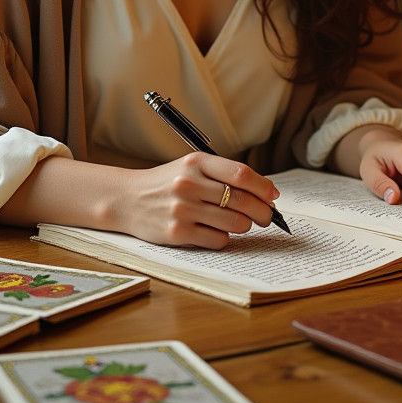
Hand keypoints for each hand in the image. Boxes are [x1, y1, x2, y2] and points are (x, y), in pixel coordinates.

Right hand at [122, 153, 279, 248]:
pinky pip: (218, 240)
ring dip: (245, 225)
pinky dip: (225, 238)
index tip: (273, 196)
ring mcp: (182, 209)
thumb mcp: (191, 167)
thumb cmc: (168, 183)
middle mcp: (189, 184)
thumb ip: (223, 175)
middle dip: (262, 211)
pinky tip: (218, 231)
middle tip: (267, 216)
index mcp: (196, 162)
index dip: (263, 187)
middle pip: (242, 200)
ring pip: (234, 223)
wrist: (127, 199)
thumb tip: (265, 193)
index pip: (241, 174)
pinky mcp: (177, 233)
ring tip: (242, 223)